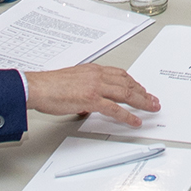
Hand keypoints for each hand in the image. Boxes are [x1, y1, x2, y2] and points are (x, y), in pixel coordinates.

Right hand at [25, 63, 161, 123]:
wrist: (37, 87)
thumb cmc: (49, 86)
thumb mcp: (72, 80)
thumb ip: (85, 88)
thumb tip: (90, 102)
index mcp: (93, 70)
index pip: (120, 74)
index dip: (134, 83)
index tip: (142, 89)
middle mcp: (97, 76)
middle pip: (127, 83)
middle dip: (143, 92)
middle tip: (153, 100)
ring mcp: (95, 87)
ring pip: (126, 94)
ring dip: (141, 101)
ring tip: (151, 108)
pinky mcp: (91, 100)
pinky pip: (115, 109)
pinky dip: (128, 115)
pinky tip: (135, 120)